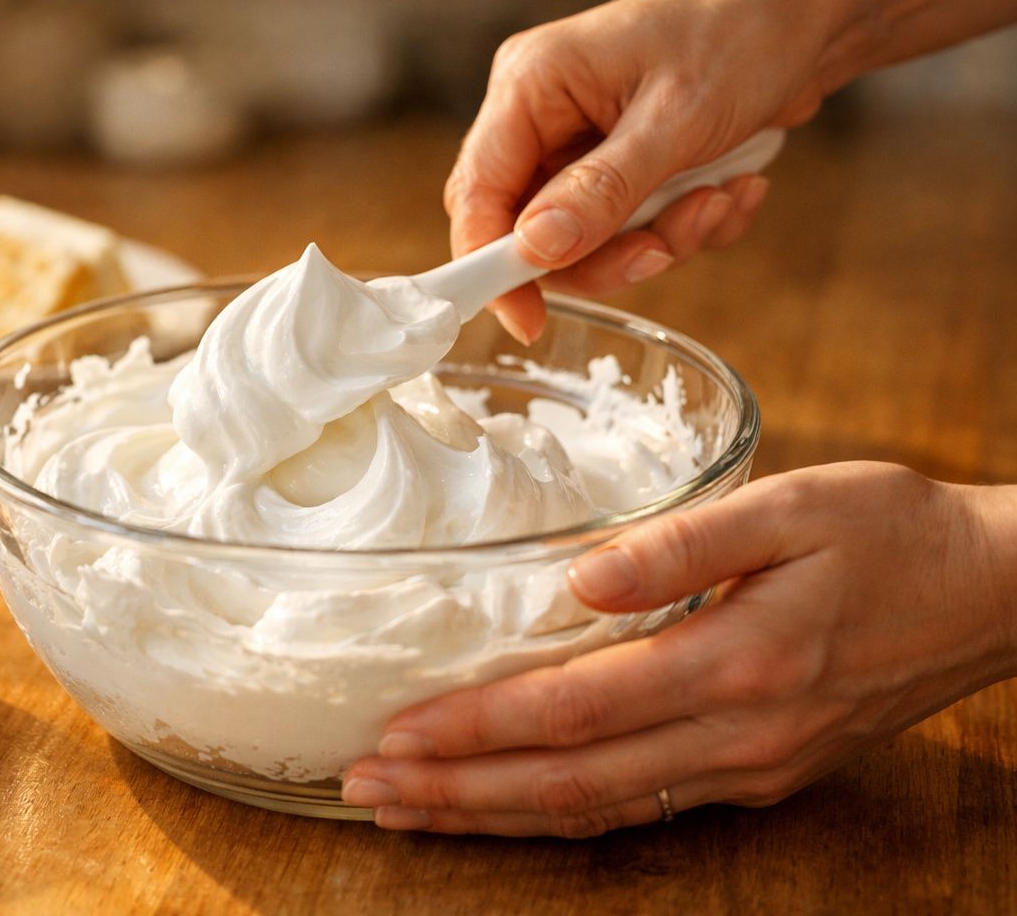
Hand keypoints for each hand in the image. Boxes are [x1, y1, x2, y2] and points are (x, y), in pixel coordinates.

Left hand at [341, 463, 1016, 835]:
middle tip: (365, 791)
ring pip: (597, 812)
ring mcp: (749, 770)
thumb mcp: (795, 505)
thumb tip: (577, 578)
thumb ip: (683, 541)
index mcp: (737, 664)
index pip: (574, 714)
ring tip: (410, 811)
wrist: (994, 593)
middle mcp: (737, 738)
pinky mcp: (759, 775)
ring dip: (494, 815)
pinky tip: (507, 805)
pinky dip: (559, 814)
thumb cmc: (892, 532)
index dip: (476, 730)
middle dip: (457, 794)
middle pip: (568, 786)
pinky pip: (639, 809)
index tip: (395, 735)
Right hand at [447, 0, 830, 342]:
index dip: (492, 264)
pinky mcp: (619, 163)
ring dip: (658, 240)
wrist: (814, 11)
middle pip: (529, 228)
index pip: (477, 191)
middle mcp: (544, 114)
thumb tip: (535, 250)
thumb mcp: (674, 120)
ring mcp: (580, 140)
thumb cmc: (743, 34)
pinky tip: (731, 190)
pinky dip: (682, 227)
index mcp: (531, 84)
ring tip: (719, 202)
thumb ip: (601, 191)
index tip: (527, 321)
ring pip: (585, 240)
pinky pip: (627, 230)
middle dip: (603, 254)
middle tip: (663, 250)